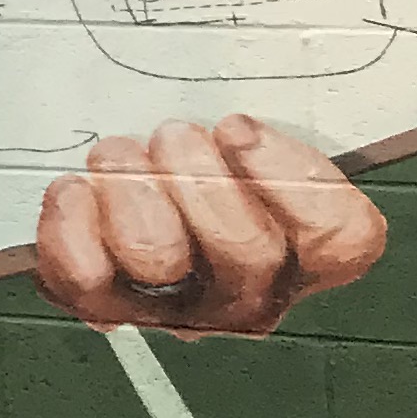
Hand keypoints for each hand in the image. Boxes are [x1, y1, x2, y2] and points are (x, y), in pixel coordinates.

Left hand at [35, 115, 386, 337]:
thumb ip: (259, 128)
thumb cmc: (188, 157)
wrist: (109, 186)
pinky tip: (75, 190)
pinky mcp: (102, 306)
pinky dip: (73, 223)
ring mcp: (175, 308)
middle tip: (173, 134)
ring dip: (133, 189)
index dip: (293, 178)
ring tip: (120, 155)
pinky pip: (86, 276)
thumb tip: (244, 109)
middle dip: (201, 178)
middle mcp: (249, 292)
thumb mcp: (238, 133)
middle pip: (247, 251)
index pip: (343, 238)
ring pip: (160, 259)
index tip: (236, 125)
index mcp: (305, 250)